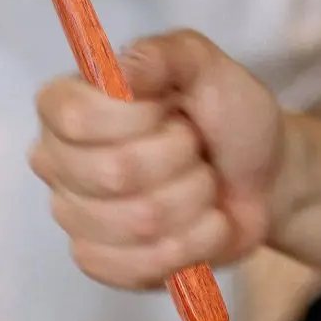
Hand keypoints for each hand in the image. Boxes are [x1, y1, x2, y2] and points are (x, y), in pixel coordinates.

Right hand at [31, 31, 286, 290]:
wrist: (264, 175)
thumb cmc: (225, 114)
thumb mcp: (203, 66)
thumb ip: (161, 55)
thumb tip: (117, 72)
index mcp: (65, 104)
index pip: (77, 118)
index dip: (138, 118)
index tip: (170, 110)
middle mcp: (57, 161)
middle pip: (115, 173)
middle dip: (181, 159)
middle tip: (194, 149)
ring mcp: (74, 216)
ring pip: (138, 222)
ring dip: (195, 200)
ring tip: (202, 184)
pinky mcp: (101, 262)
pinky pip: (139, 266)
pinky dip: (193, 245)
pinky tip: (202, 225)